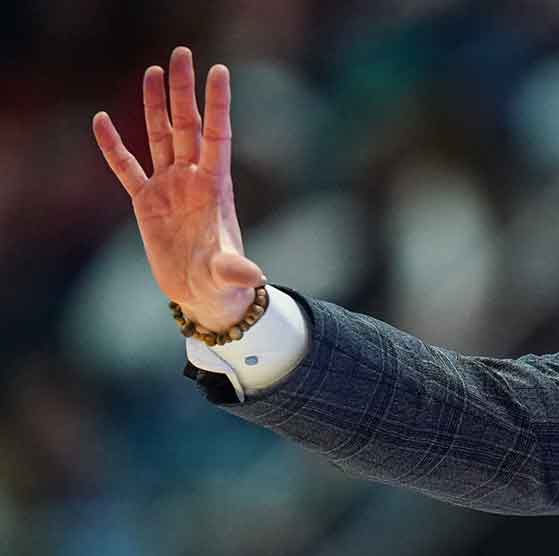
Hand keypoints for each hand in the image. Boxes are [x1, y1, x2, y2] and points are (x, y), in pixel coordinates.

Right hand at [92, 47, 263, 332]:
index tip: (219, 71)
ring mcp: (169, 188)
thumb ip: (236, 270)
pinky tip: (102, 120)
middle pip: (187, 125)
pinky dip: (114, 146)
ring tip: (152, 71)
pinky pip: (126, 168)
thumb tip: (254, 276)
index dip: (217, 104)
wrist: (204, 297)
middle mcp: (193, 180)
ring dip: (154, 106)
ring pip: (159, 137)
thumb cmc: (224, 285)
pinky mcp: (145, 203)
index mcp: (216, 187)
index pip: (218, 136)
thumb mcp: (230, 276)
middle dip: (183, 91)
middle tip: (181, 54)